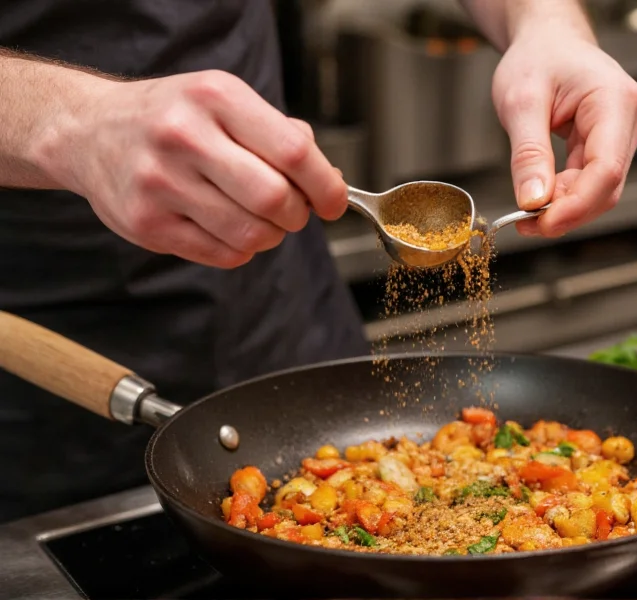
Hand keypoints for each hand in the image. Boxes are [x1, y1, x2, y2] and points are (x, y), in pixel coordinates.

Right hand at [40, 70, 345, 267]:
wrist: (91, 132)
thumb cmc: (174, 117)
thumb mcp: (226, 102)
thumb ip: (281, 135)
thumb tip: (329, 180)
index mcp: (216, 99)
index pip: (293, 152)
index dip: (326, 186)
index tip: (334, 202)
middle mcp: (185, 137)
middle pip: (274, 199)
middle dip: (297, 215)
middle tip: (293, 211)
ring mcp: (161, 183)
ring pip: (252, 234)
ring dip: (271, 235)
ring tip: (259, 218)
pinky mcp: (147, 224)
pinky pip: (224, 255)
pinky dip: (241, 249)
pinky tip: (228, 227)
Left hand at [492, 28, 636, 236]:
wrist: (547, 40)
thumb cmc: (538, 57)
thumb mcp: (521, 102)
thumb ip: (528, 153)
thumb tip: (532, 200)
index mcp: (615, 101)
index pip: (606, 169)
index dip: (576, 205)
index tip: (540, 223)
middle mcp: (628, 121)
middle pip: (606, 187)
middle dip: (567, 212)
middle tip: (524, 223)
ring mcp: (622, 136)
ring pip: (599, 190)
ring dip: (564, 208)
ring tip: (526, 212)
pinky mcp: (608, 146)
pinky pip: (590, 182)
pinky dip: (564, 197)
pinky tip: (539, 199)